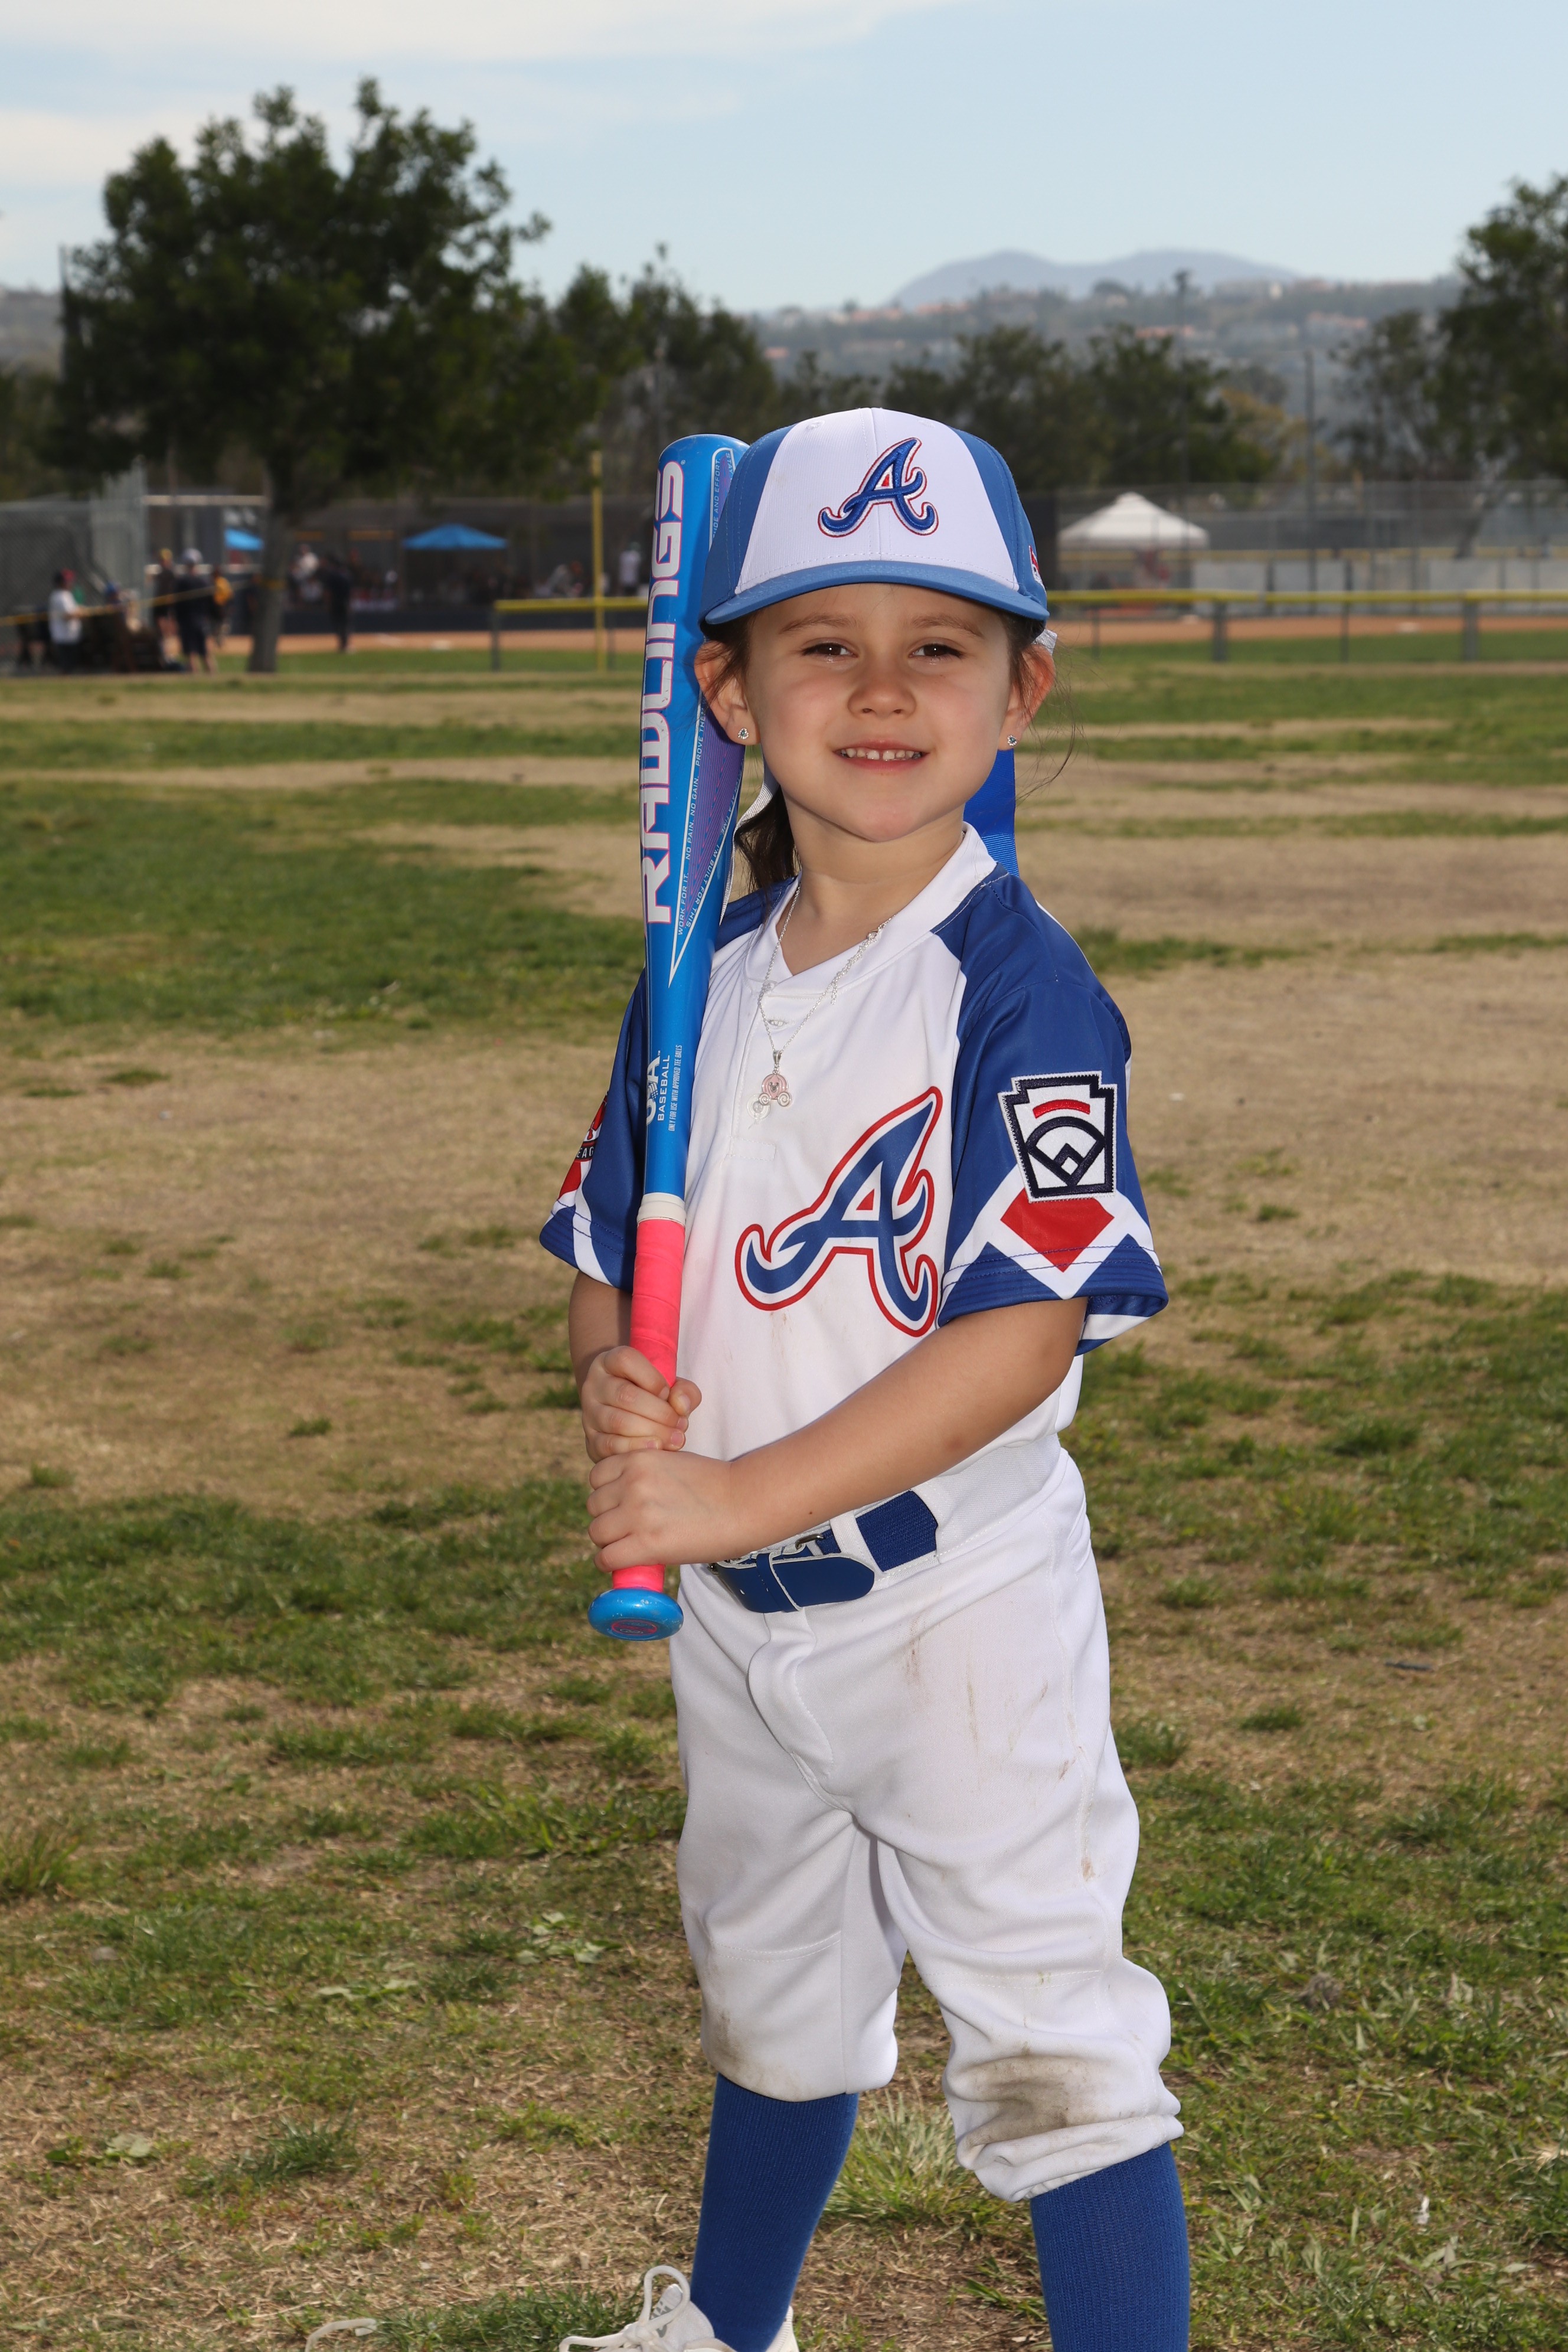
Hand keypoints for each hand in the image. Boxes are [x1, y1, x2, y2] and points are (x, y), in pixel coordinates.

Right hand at [578, 1344, 701, 1464]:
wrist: (627, 1418)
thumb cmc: (652, 1397)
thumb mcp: (670, 1386)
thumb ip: (684, 1391)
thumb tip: (681, 1405)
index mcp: (609, 1362)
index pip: (626, 1360)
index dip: (652, 1377)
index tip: (667, 1392)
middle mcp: (594, 1386)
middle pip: (625, 1395)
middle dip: (660, 1412)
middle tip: (681, 1424)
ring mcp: (590, 1414)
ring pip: (619, 1422)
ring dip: (653, 1432)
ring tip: (675, 1438)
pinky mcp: (592, 1441)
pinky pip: (611, 1446)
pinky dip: (638, 1448)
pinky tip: (657, 1448)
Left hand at [587, 1446, 743, 1573]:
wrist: (745, 1503)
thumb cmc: (716, 1486)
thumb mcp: (674, 1464)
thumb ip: (647, 1475)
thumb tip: (626, 1499)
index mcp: (639, 1459)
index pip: (597, 1477)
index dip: (607, 1494)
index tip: (620, 1506)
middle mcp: (632, 1483)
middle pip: (594, 1506)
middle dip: (607, 1518)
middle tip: (625, 1530)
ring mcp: (637, 1513)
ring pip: (597, 1532)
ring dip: (608, 1542)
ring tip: (626, 1547)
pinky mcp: (646, 1543)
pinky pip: (607, 1558)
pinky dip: (609, 1563)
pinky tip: (621, 1563)